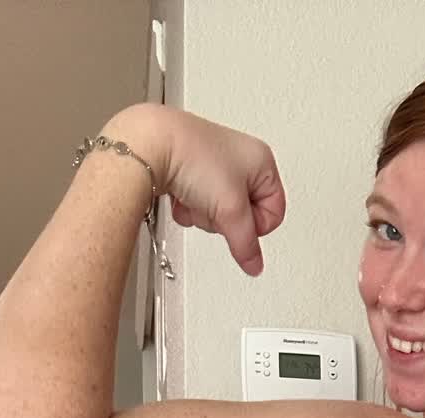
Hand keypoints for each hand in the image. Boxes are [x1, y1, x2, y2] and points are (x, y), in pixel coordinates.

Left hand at [123, 105, 284, 275]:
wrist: (151, 145)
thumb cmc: (193, 157)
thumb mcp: (230, 209)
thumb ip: (246, 244)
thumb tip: (255, 264)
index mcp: (262, 161)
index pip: (274, 214)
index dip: (255, 227)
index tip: (238, 223)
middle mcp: (240, 159)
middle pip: (244, 216)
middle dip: (225, 219)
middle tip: (215, 205)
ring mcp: (214, 166)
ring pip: (219, 213)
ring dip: (206, 214)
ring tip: (195, 197)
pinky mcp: (191, 172)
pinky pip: (198, 206)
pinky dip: (189, 207)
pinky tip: (182, 195)